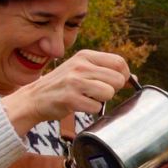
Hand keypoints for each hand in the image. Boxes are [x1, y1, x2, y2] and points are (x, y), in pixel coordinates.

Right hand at [3, 48, 129, 133]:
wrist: (34, 98)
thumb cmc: (62, 85)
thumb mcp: (81, 70)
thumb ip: (105, 71)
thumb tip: (132, 78)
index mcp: (85, 56)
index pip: (119, 62)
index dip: (124, 75)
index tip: (117, 84)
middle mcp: (80, 65)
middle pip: (117, 79)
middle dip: (112, 90)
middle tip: (97, 93)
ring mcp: (74, 81)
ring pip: (109, 93)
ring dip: (102, 101)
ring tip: (88, 98)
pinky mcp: (70, 98)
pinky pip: (96, 108)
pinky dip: (91, 111)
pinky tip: (80, 106)